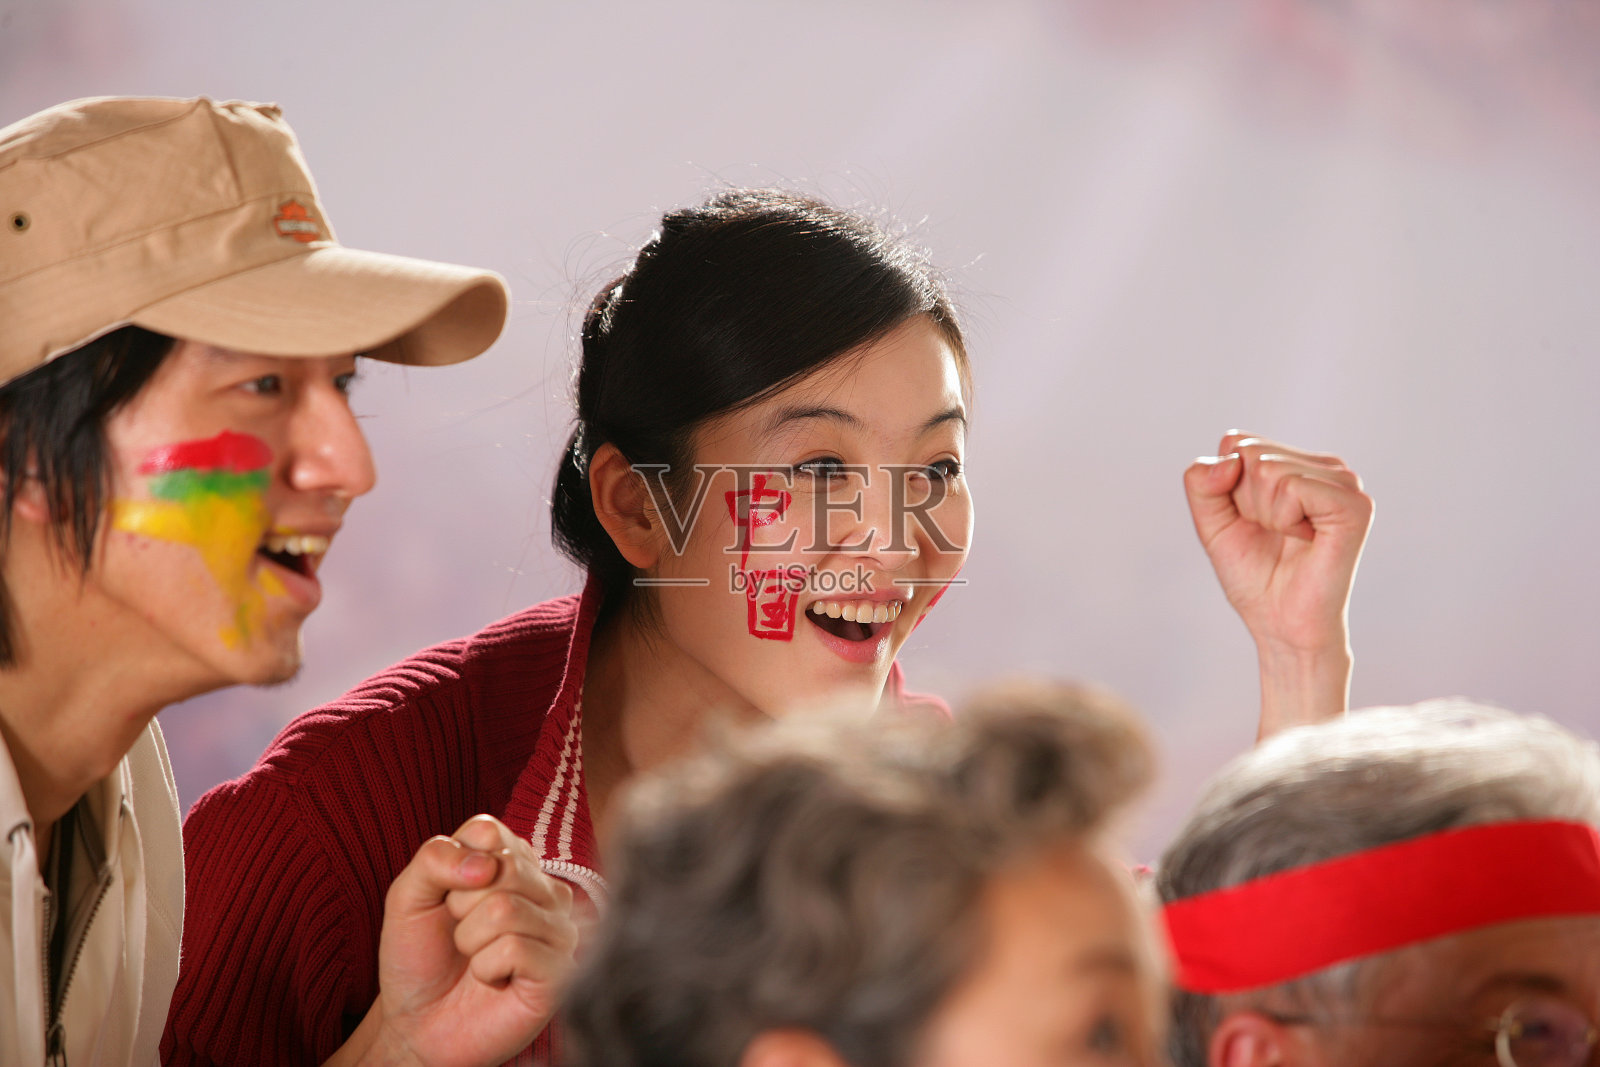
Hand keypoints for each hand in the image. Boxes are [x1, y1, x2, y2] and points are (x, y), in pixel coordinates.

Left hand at [332, 815, 578, 1066]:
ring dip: (470, 941)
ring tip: (475, 958)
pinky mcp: (562, 970)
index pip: (489, 831)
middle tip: (461, 934)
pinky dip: (486, 968)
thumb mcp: (408, 897)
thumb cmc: (420, 957)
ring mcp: (560, 929)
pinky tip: (494, 980)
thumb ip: (434, 859)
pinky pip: (515, 949)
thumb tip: (485, 863)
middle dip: (461, 907)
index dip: (453, 869)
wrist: (418, 1024)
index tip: (448, 899)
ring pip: (505, 909)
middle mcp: (546, 890)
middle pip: (503, 868)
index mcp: (515, 861)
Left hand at [1183, 431, 1373, 735]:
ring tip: (1289, 539)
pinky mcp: (1355, 505)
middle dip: (1245, 501)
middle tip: (1272, 534)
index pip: (1236, 442)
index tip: (1250, 521)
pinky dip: (1284, 520)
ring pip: (1269, 469)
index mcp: (1296, 462)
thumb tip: (1229, 458)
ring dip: (1265, 514)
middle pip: (1250, 453)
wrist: (1280, 623)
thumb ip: (1201, 482)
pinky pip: (1292, 488)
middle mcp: (1324, 466)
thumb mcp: (1211, 522)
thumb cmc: (1254, 575)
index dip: (1227, 488)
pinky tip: (1305, 540)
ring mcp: (1344, 482)